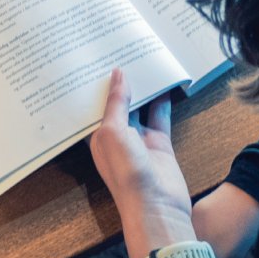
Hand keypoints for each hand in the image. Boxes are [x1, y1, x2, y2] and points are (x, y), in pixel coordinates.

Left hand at [89, 69, 194, 257]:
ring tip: (143, 60)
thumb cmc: (127, 174)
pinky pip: (160, 116)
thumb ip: (116, 103)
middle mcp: (114, 137)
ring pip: (139, 107)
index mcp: (95, 136)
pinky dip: (164, 101)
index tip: (90, 60)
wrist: (157, 206)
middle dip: (116, 83)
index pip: (90, 105)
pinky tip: (168, 83)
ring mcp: (137, 140)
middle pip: (115, 104)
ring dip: (142, 89)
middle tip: (118, 51)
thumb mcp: (113, 132)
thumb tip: (119, 75)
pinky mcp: (159, 143)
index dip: (90, 85)